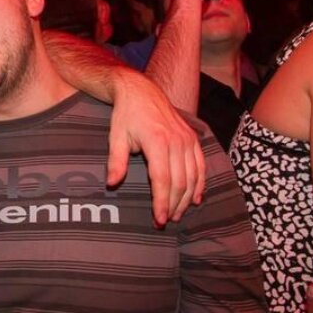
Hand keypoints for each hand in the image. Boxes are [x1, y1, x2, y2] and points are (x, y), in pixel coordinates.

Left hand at [107, 69, 204, 226]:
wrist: (141, 91)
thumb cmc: (126, 115)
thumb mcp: (116, 136)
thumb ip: (116, 161)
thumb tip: (112, 183)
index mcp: (157, 141)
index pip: (162, 179)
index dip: (161, 202)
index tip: (158, 219)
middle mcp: (177, 141)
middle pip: (180, 182)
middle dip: (173, 205)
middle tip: (164, 222)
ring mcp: (188, 139)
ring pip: (192, 177)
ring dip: (186, 199)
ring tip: (176, 215)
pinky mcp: (193, 138)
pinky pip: (201, 166)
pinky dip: (200, 184)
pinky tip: (195, 199)